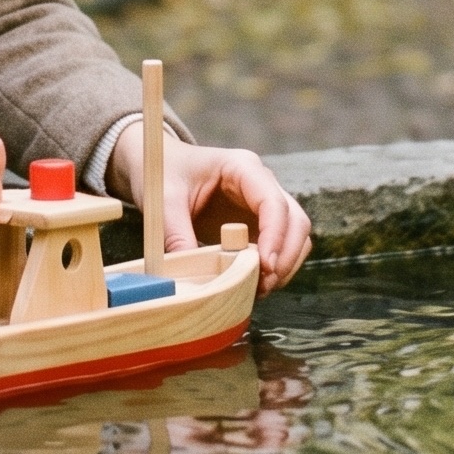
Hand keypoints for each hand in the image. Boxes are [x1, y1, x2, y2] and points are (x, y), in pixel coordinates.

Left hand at [112, 132, 309, 295]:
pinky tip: (254, 284)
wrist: (158, 164)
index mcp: (241, 167)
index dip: (275, 236)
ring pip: (295, 235)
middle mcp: (260, 183)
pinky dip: (274, 267)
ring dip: (284, 264)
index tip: (264, 267)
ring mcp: (262, 203)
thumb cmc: (162, 171)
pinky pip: (280, 246)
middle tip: (264, 285)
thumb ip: (176, 235)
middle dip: (286, 255)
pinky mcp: (257, 222)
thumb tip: (189, 277)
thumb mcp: (162, 201)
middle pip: (295, 220)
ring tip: (259, 289)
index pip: (273, 201)